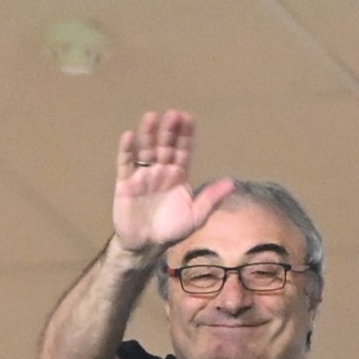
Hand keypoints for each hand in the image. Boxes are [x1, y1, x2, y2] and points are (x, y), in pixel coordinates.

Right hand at [112, 109, 233, 253]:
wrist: (146, 245)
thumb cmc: (172, 230)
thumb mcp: (196, 216)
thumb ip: (211, 198)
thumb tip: (232, 182)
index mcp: (179, 175)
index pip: (183, 150)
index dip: (186, 135)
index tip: (188, 118)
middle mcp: (161, 170)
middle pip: (165, 145)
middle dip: (169, 130)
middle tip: (173, 114)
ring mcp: (143, 175)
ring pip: (146, 149)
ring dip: (148, 133)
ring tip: (151, 117)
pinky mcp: (125, 182)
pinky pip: (126, 163)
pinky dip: (127, 149)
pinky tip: (129, 136)